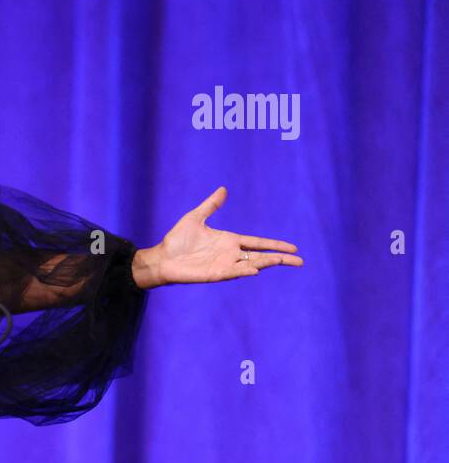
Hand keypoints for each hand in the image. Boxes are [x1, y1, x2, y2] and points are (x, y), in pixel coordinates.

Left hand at [139, 186, 302, 286]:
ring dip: (267, 263)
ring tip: (284, 261)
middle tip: (300, 260)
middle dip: (280, 258)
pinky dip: (244, 271)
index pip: (258, 243)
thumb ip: (211, 205)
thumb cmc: (177, 240)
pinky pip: (233, 272)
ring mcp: (224, 265)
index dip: (275, 245)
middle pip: (261, 256)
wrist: (162, 257)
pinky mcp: (215, 274)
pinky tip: (255, 269)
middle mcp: (230, 254)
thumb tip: (224, 189)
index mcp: (229, 241)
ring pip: (251, 265)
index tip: (293, 247)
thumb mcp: (195, 217)